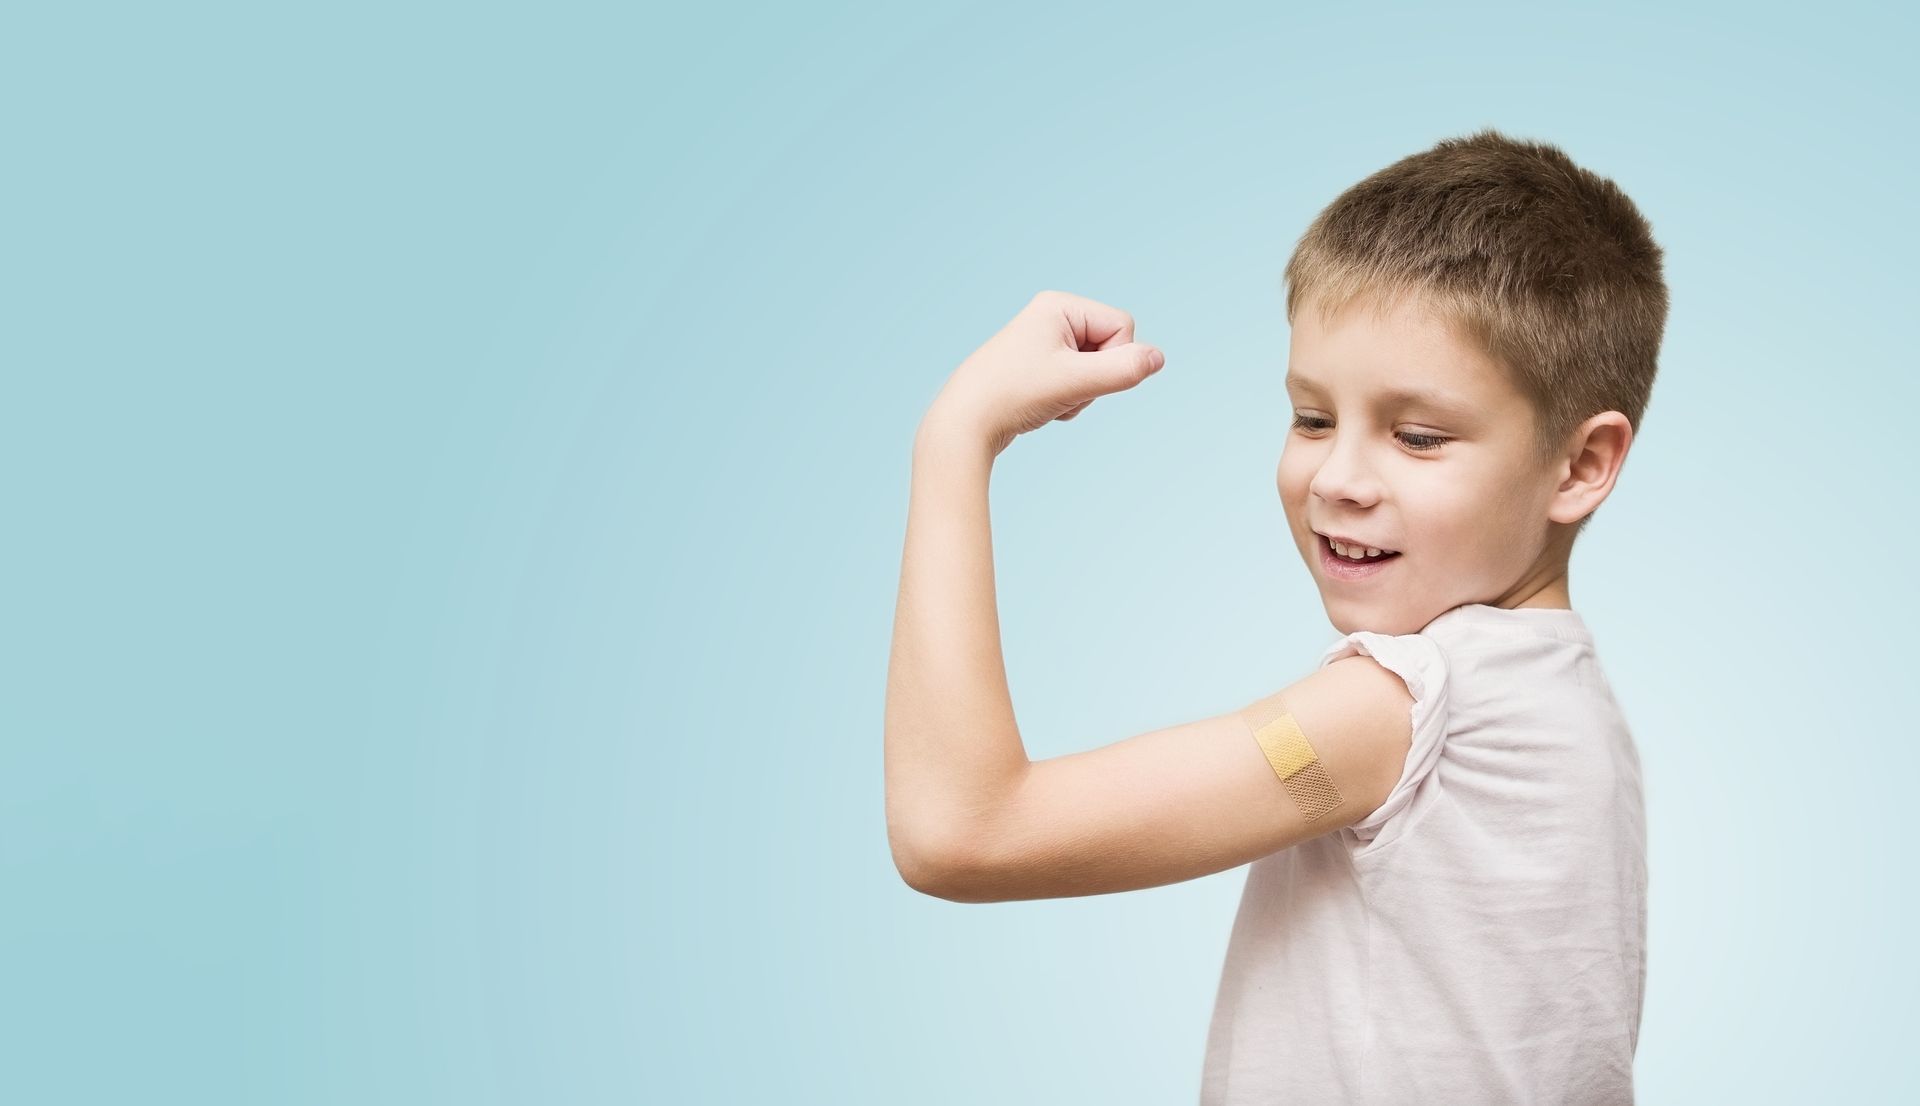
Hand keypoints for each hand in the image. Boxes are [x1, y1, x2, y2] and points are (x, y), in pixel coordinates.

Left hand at [922, 290, 1165, 455]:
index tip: (1078, 377)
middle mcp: (1051, 316)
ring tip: (1047, 400)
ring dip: (1082, 393)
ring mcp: (1044, 341)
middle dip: (1095, 379)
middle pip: (1111, 347)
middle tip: (1060, 391)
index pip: (1123, 326)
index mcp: (1059, 305)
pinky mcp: (1038, 365)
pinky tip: (1041, 406)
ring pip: (1096, 368)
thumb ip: (1123, 370)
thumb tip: (1158, 358)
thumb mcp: (1076, 383)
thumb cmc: (1014, 395)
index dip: (1113, 360)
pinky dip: (1068, 399)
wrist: (965, 424)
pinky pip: (1077, 381)